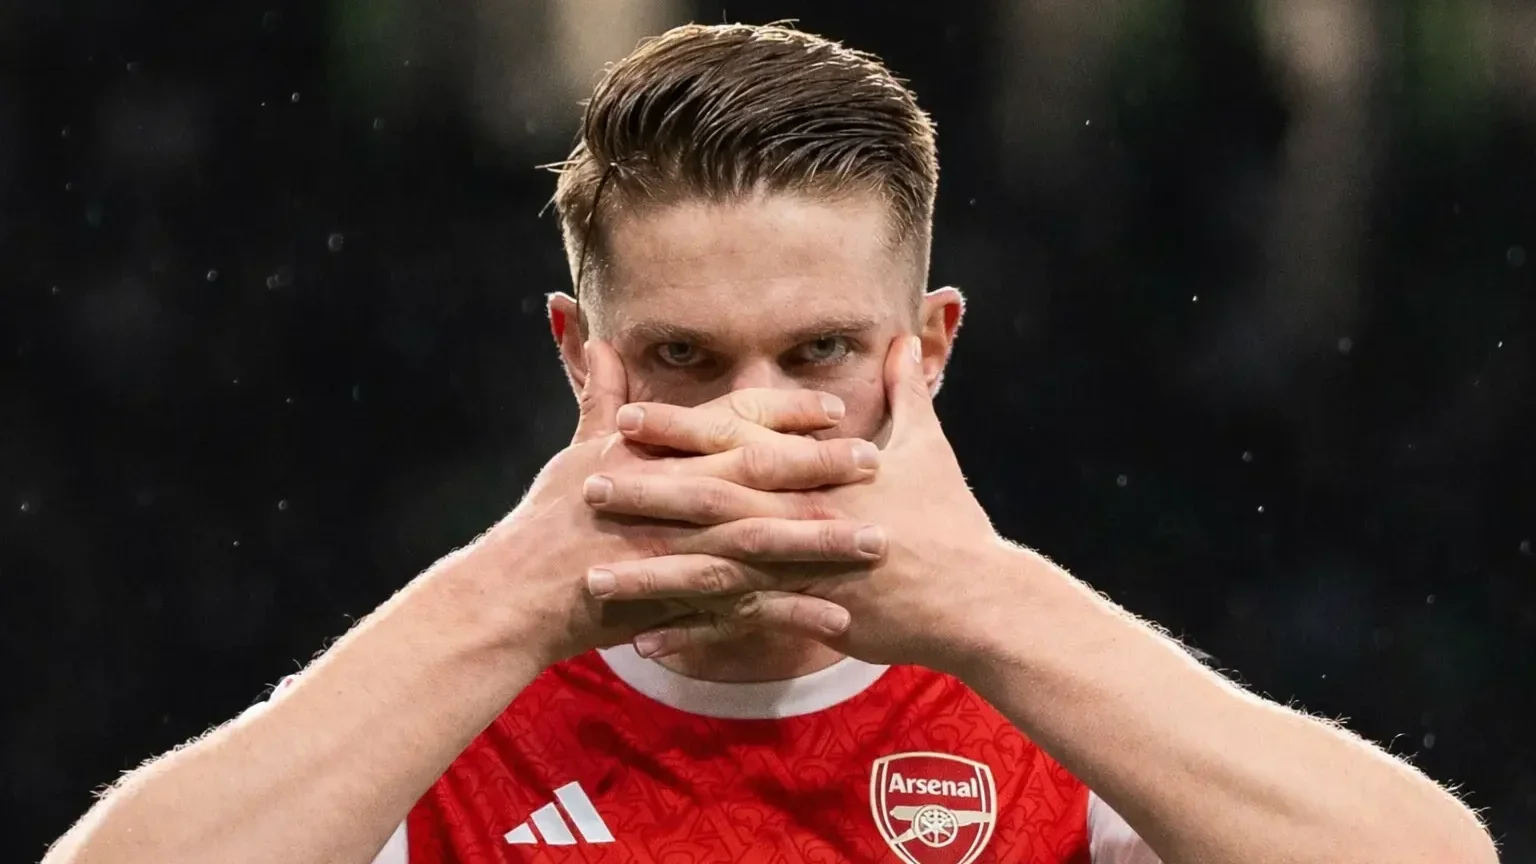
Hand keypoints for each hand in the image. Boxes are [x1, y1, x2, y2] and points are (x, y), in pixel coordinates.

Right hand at [460, 340, 886, 664]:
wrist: (520, 593)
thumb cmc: (547, 518)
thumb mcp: (577, 450)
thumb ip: (603, 398)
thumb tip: (604, 341)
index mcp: (658, 455)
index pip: (733, 423)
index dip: (787, 413)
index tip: (835, 407)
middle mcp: (676, 498)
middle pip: (762, 476)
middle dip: (823, 468)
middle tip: (878, 461)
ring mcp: (681, 552)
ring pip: (766, 544)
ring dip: (823, 543)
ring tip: (877, 542)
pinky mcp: (681, 604)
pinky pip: (748, 612)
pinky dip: (793, 617)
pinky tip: (838, 620)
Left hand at [581, 336, 1011, 670]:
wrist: (978, 599)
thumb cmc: (951, 520)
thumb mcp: (928, 446)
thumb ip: (906, 391)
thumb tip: (902, 337)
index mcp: (817, 473)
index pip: (737, 441)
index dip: (679, 428)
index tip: (626, 416)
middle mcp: (800, 519)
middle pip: (709, 503)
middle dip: (645, 493)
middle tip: (584, 486)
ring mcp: (801, 573)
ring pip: (712, 574)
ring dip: (650, 575)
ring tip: (592, 576)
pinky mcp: (809, 621)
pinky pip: (739, 632)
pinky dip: (691, 638)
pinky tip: (643, 645)